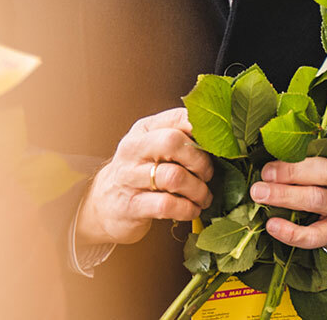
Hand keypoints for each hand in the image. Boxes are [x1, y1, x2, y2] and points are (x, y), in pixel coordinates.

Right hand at [76, 108, 215, 247]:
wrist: (105, 203)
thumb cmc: (140, 172)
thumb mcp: (154, 148)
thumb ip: (181, 139)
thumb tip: (221, 139)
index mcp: (145, 129)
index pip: (177, 117)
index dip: (203, 129)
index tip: (217, 145)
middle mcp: (134, 149)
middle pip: (173, 142)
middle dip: (200, 161)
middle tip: (208, 175)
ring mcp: (129, 177)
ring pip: (173, 177)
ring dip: (198, 190)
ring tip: (203, 197)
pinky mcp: (131, 205)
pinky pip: (166, 205)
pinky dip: (187, 209)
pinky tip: (192, 209)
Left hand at [250, 156, 326, 250]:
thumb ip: (314, 152)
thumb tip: (273, 144)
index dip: (302, 150)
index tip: (277, 149)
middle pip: (324, 172)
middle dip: (291, 171)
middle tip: (265, 173)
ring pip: (316, 200)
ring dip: (284, 196)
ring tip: (259, 194)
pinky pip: (313, 236)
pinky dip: (291, 232)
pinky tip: (272, 225)